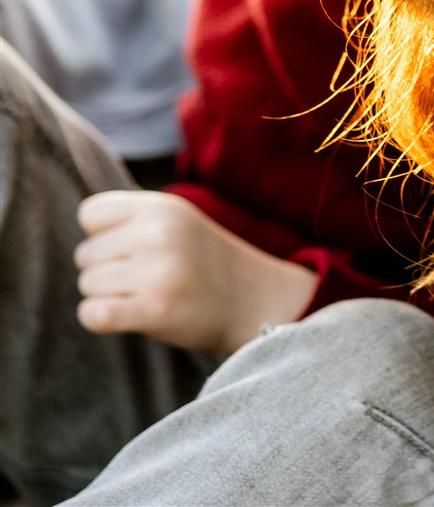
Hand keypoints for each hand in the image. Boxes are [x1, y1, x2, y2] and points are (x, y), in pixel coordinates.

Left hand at [75, 191, 318, 354]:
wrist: (258, 300)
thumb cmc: (206, 264)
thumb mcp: (177, 223)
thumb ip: (132, 220)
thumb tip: (81, 239)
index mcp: (163, 208)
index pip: (90, 214)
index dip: (105, 236)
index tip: (134, 248)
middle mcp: (159, 234)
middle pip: (85, 255)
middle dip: (109, 270)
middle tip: (150, 277)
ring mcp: (159, 272)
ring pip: (88, 285)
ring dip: (110, 296)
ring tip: (150, 294)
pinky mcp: (157, 309)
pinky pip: (93, 314)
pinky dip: (102, 318)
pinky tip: (128, 316)